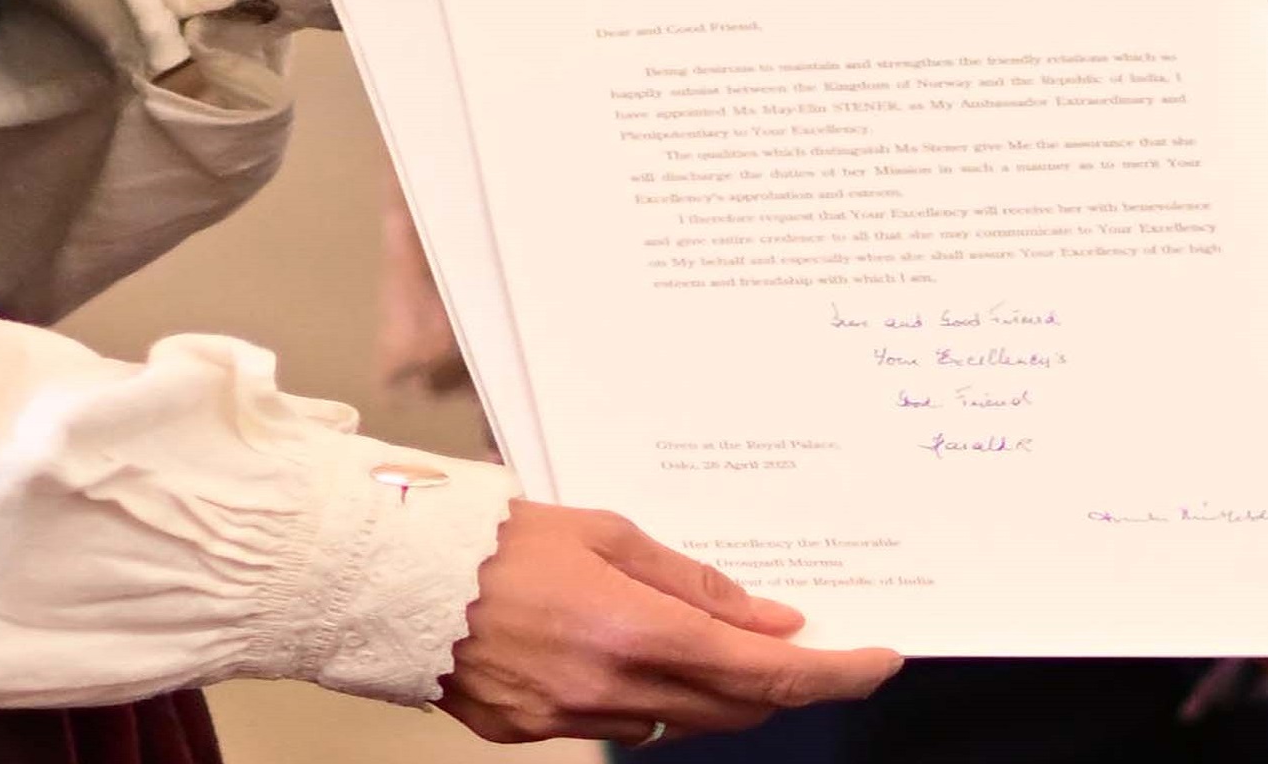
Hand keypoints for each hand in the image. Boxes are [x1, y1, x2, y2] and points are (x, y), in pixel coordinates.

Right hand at [437, 500, 897, 744]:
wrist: (388, 579)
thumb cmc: (492, 536)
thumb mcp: (609, 532)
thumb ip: (695, 583)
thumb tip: (771, 618)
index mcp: (638, 632)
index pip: (770, 671)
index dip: (837, 673)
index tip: (879, 661)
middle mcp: (612, 691)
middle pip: (736, 709)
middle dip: (784, 682)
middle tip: (811, 645)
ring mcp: (571, 721)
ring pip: (683, 725)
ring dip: (718, 692)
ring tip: (725, 643)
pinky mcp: (533, 734)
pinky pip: (622, 725)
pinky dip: (652, 698)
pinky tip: (641, 657)